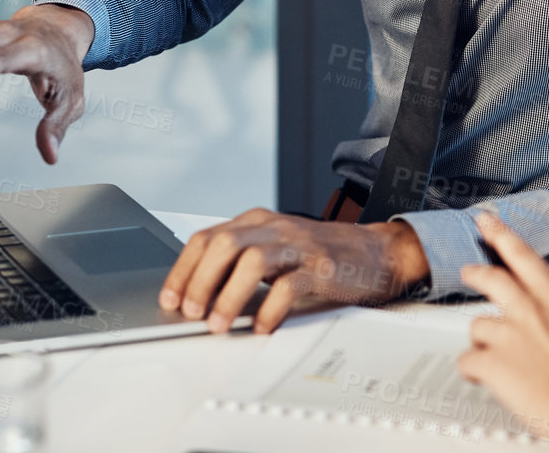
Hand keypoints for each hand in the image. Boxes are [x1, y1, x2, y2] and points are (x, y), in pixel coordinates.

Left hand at [158, 209, 430, 333]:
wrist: (378, 253)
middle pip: (223, 244)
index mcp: (258, 221)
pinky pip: (289, 286)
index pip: (207, 237)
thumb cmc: (323, 255)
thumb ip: (242, 262)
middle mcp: (275, 228)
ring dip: (228, 296)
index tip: (170, 299)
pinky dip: (269, 310)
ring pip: (252, 260)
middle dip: (199, 282)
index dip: (182, 270)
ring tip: (219, 324)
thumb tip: (197, 296)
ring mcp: (299, 245)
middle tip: (191, 313)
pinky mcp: (322, 266)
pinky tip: (261, 327)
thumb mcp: (277, 248)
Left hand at [457, 213, 548, 437]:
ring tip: (496, 357)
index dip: (501, 234)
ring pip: (479, 326)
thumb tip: (547, 321)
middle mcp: (530, 309)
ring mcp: (509, 334)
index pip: (523, 254)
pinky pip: (468, 361)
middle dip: (477, 274)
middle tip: (468, 272)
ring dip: (484, 341)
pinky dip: (473, 370)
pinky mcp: (492, 362)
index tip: (486, 221)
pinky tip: (483, 377)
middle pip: (492, 279)